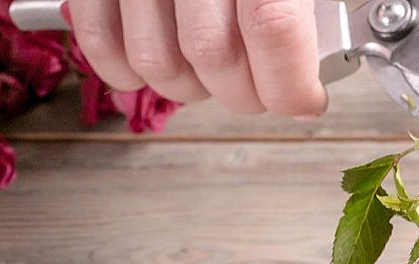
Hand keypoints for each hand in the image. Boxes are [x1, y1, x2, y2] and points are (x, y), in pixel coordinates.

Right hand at [67, 0, 327, 115]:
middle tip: (267, 90)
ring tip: (215, 72)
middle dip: (245, 93)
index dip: (291, 82)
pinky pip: (98, 40)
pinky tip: (156, 66)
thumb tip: (320, 57)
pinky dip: (124, 69)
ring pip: (155, 60)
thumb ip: (306, 8)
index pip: (273, 29)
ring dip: (190, 86)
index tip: (307, 99)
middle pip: (213, 54)